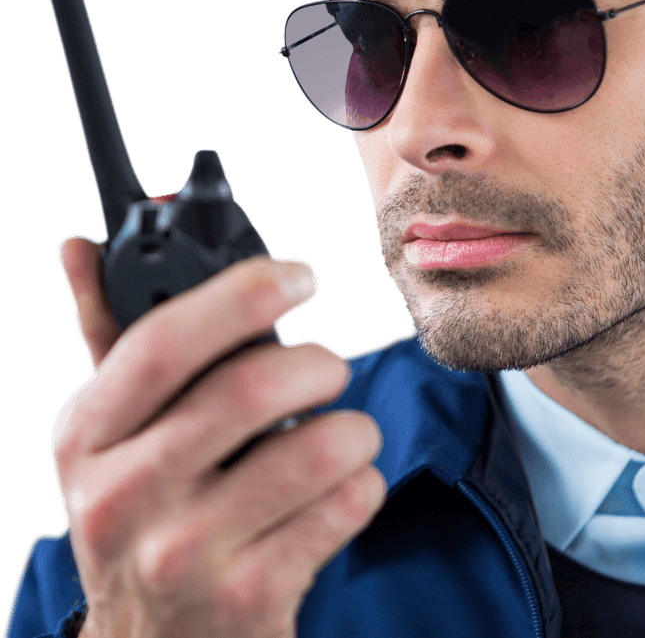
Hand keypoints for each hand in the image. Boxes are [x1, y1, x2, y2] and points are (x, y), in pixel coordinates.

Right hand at [52, 215, 386, 637]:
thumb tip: (82, 245)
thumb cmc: (148, 514)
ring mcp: (185, 554)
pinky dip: (364, 482)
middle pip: (249, 388)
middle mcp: (123, 497)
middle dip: (317, 361)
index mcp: (87, 436)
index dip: (239, 292)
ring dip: (353, 427)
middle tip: (328, 367)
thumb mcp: (114, 435)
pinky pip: (347, 504)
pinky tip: (338, 491)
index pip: (161, 342)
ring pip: (318, 447)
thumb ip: (110, 337)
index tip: (297, 275)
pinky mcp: (250, 596)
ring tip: (340, 434)